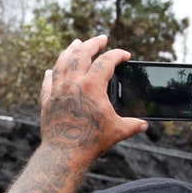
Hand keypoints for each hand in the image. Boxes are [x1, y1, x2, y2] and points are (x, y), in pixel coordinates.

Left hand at [38, 35, 146, 163]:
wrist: (64, 154)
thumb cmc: (92, 142)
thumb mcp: (118, 131)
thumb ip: (133, 125)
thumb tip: (144, 125)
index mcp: (92, 86)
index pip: (107, 61)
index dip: (118, 55)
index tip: (125, 55)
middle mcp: (73, 83)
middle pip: (82, 53)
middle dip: (93, 43)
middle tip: (101, 39)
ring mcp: (57, 90)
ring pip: (62, 62)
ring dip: (70, 50)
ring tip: (76, 44)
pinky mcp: (47, 100)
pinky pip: (48, 81)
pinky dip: (52, 73)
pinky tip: (52, 70)